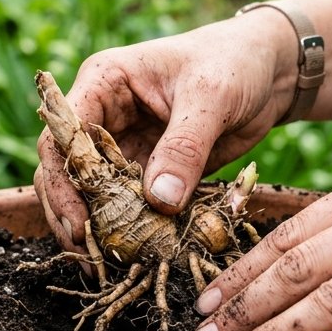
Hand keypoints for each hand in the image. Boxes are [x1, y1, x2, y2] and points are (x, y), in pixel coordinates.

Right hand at [34, 8, 296, 249]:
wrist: (269, 71)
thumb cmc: (234, 63)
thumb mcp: (212, 97)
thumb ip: (185, 148)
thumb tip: (159, 202)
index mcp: (104, 83)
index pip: (62, 137)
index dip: (62, 182)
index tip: (79, 225)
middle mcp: (104, 116)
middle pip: (66, 172)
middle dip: (70, 215)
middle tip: (87, 259)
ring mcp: (124, 146)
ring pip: (92, 194)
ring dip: (97, 229)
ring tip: (105, 267)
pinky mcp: (148, 171)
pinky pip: (128, 205)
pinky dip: (130, 230)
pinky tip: (136, 256)